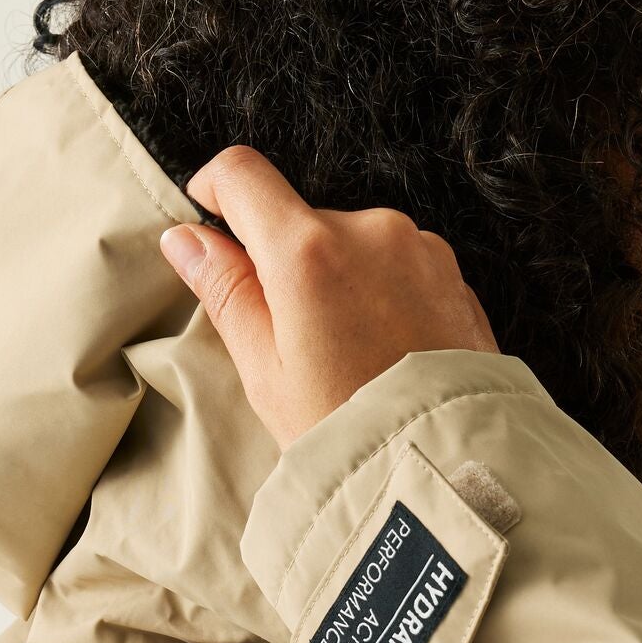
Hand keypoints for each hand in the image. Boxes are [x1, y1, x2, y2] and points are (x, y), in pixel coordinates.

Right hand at [158, 145, 499, 448]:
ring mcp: (420, 248)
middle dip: (286, 265)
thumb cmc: (349, 431)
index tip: (213, 228)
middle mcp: (370, 231)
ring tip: (348, 357)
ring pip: (353, 244)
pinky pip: (399, 266)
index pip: (243, 175)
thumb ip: (226, 292)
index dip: (216, 193)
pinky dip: (381, 296)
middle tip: (294, 341)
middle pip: (302, 220)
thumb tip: (187, 239)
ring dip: (338, 280)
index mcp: (309, 250)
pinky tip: (386, 353)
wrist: (446, 467)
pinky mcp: (453, 273)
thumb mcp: (267, 372)